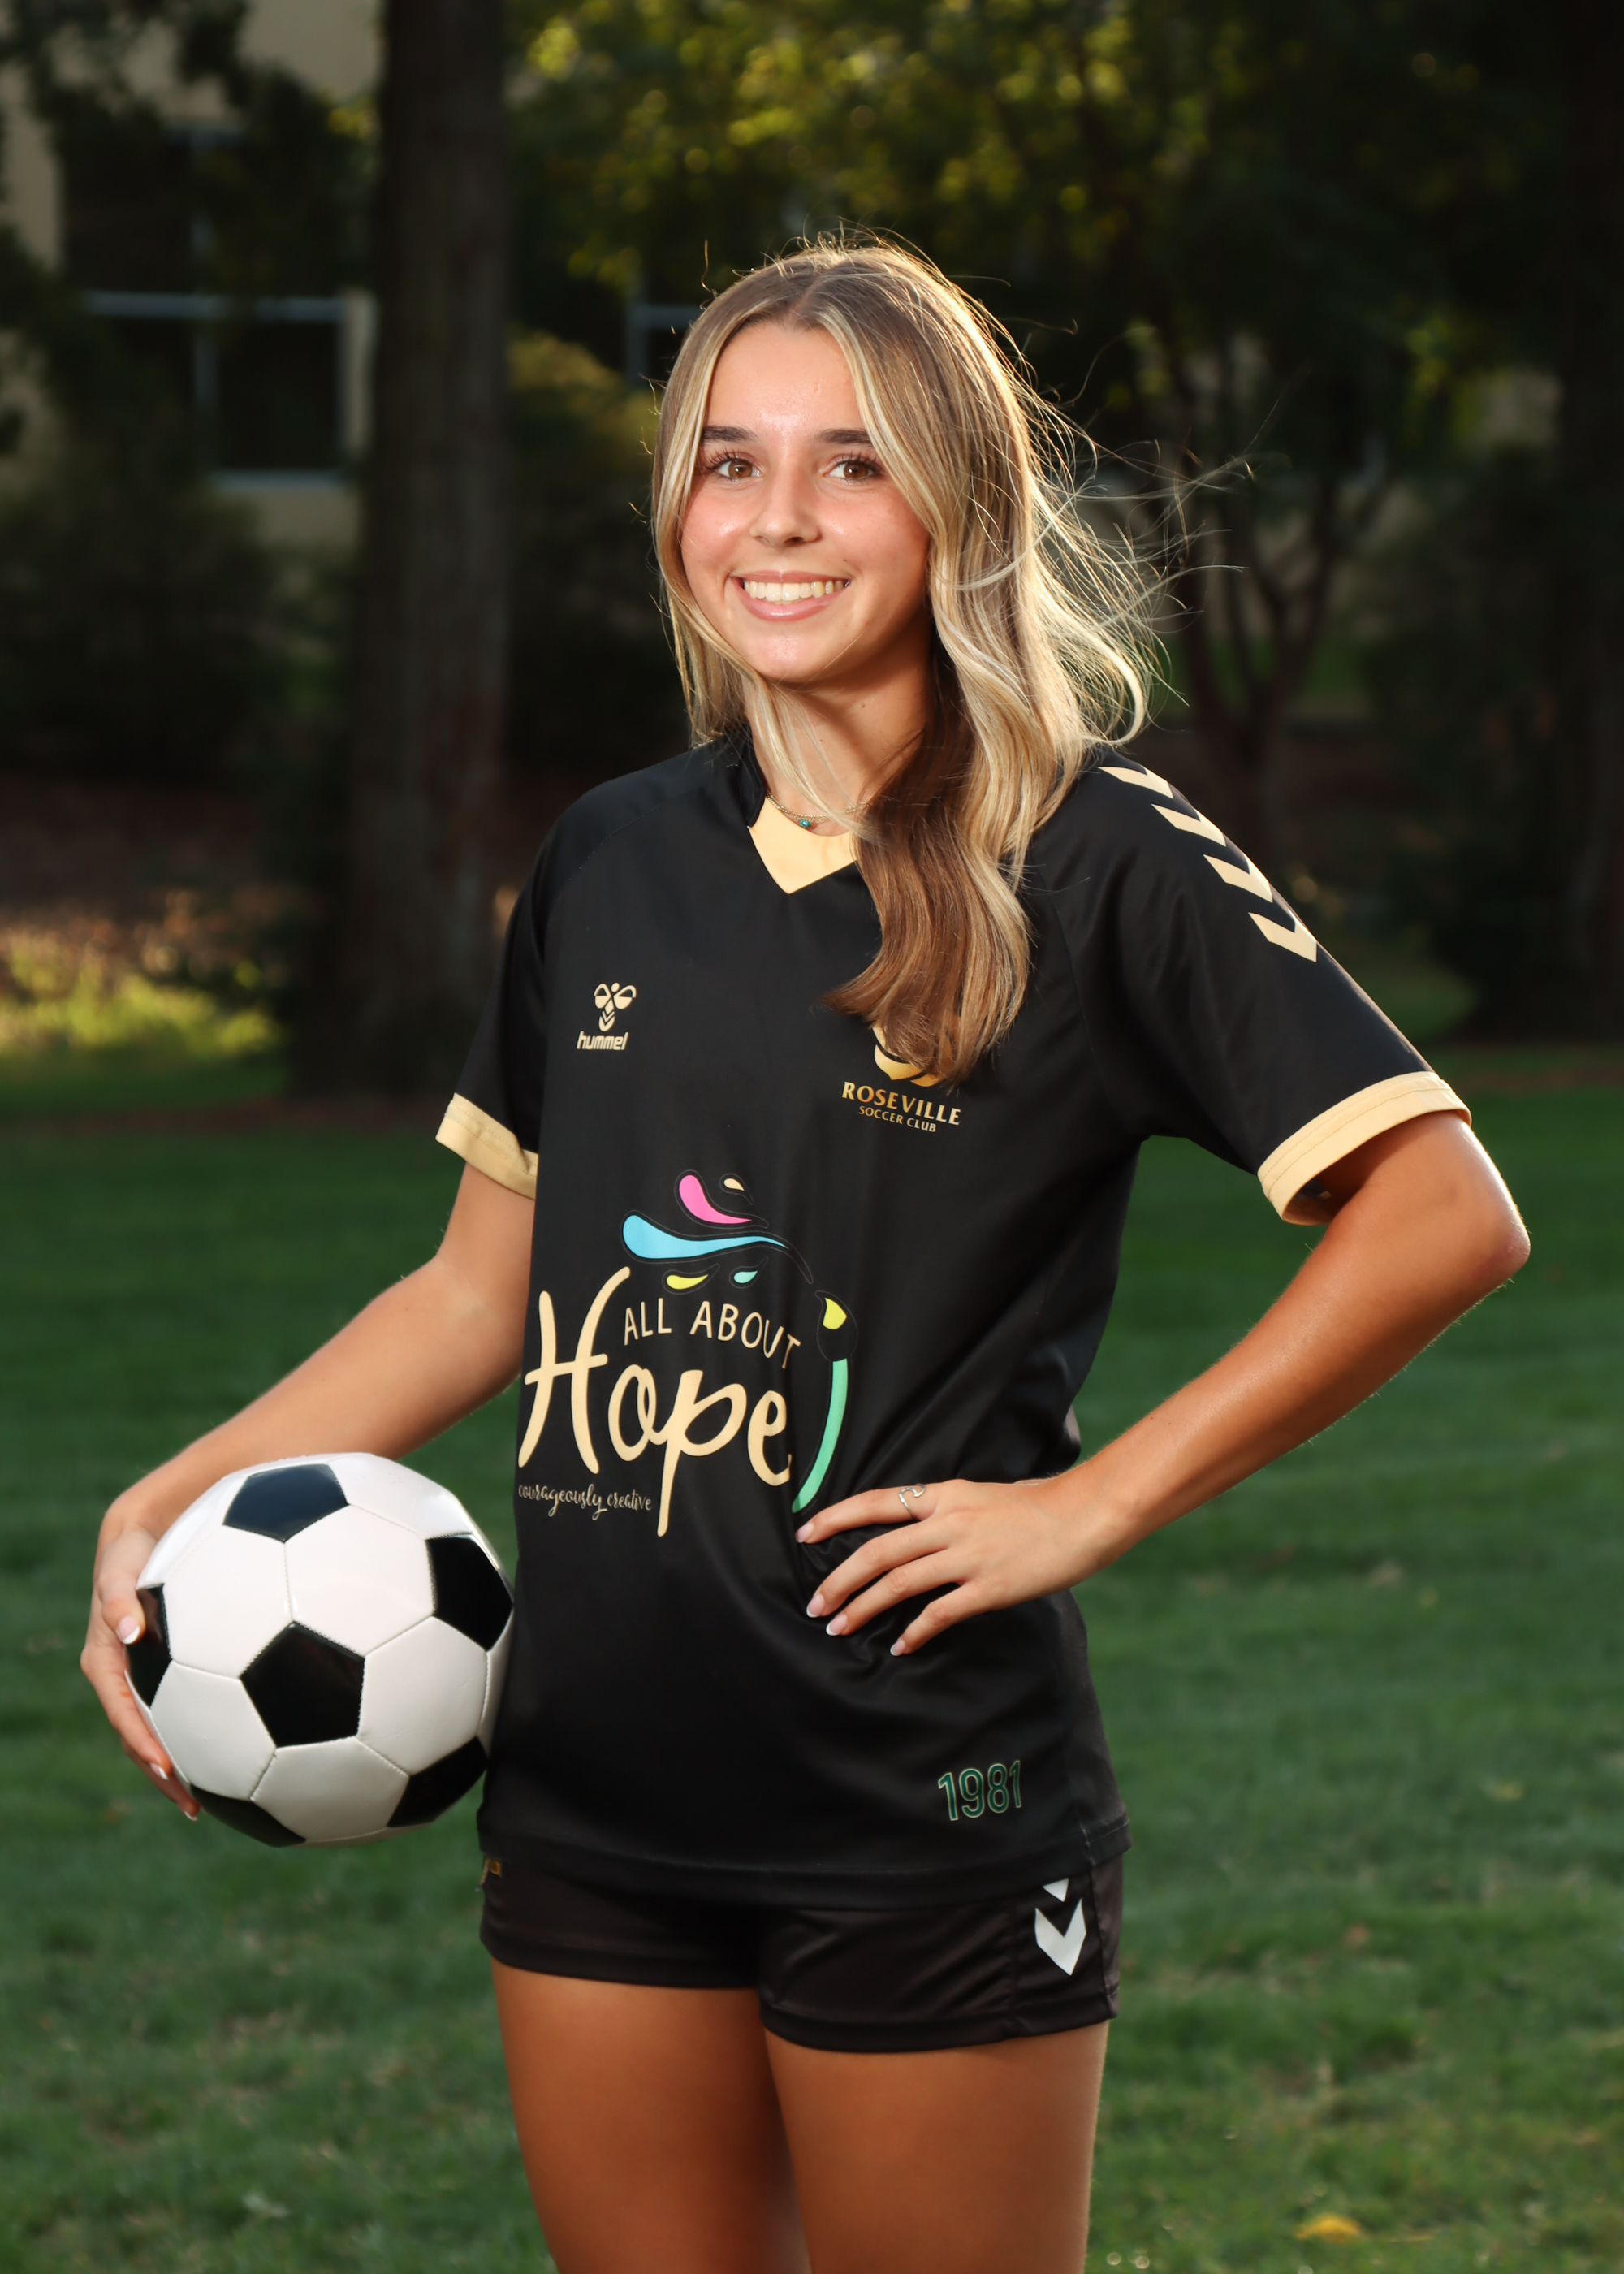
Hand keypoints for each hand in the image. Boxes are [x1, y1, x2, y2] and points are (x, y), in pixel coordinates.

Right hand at [82, 1502, 198, 1818]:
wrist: (148, 1538)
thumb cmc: (135, 1551)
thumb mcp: (122, 1567)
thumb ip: (119, 1595)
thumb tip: (129, 1630)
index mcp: (105, 1660)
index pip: (121, 1712)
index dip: (141, 1741)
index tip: (166, 1766)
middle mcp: (122, 1678)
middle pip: (137, 1737)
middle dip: (161, 1774)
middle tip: (192, 1805)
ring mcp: (143, 1680)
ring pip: (157, 1733)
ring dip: (178, 1768)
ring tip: (210, 1802)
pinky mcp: (167, 1676)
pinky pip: (179, 1713)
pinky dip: (200, 1735)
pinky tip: (237, 1754)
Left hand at [797, 1474, 1104, 1655]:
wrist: (1084, 1517)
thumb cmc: (1038, 1507)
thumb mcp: (983, 1496)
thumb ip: (949, 1510)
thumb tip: (919, 1529)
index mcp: (945, 1494)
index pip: (877, 1502)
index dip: (835, 1518)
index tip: (804, 1533)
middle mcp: (949, 1522)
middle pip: (877, 1551)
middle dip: (838, 1580)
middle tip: (815, 1605)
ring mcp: (967, 1555)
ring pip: (898, 1583)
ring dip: (863, 1608)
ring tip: (840, 1628)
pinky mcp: (988, 1587)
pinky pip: (939, 1613)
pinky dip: (914, 1631)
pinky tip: (900, 1646)